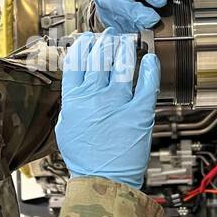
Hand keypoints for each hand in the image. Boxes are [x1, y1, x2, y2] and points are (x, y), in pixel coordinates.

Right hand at [55, 33, 160, 188]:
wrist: (103, 180)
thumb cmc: (85, 158)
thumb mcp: (66, 127)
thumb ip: (72, 102)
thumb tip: (78, 83)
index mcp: (74, 99)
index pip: (76, 60)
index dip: (83, 44)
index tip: (89, 39)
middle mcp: (95, 96)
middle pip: (99, 56)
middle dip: (105, 42)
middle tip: (111, 36)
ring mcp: (118, 103)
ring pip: (122, 63)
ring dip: (125, 48)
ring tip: (128, 42)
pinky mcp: (140, 112)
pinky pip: (147, 84)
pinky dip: (150, 68)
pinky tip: (150, 60)